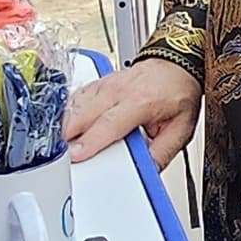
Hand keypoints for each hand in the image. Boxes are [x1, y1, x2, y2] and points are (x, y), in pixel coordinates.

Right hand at [64, 56, 199, 161]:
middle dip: (68, 136)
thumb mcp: (181, 129)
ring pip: (73, 105)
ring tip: (59, 148)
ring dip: (64, 127)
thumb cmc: (177, 93)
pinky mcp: (97, 84)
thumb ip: (161, 154)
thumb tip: (146, 174)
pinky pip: (74, 99)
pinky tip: (63, 128)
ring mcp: (104, 84)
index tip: (76, 155)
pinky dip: (66, 115)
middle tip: (61, 159)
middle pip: (82, 113)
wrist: (176, 66)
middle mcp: (119, 90)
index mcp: (141, 100)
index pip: (110, 123)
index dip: (91, 141)